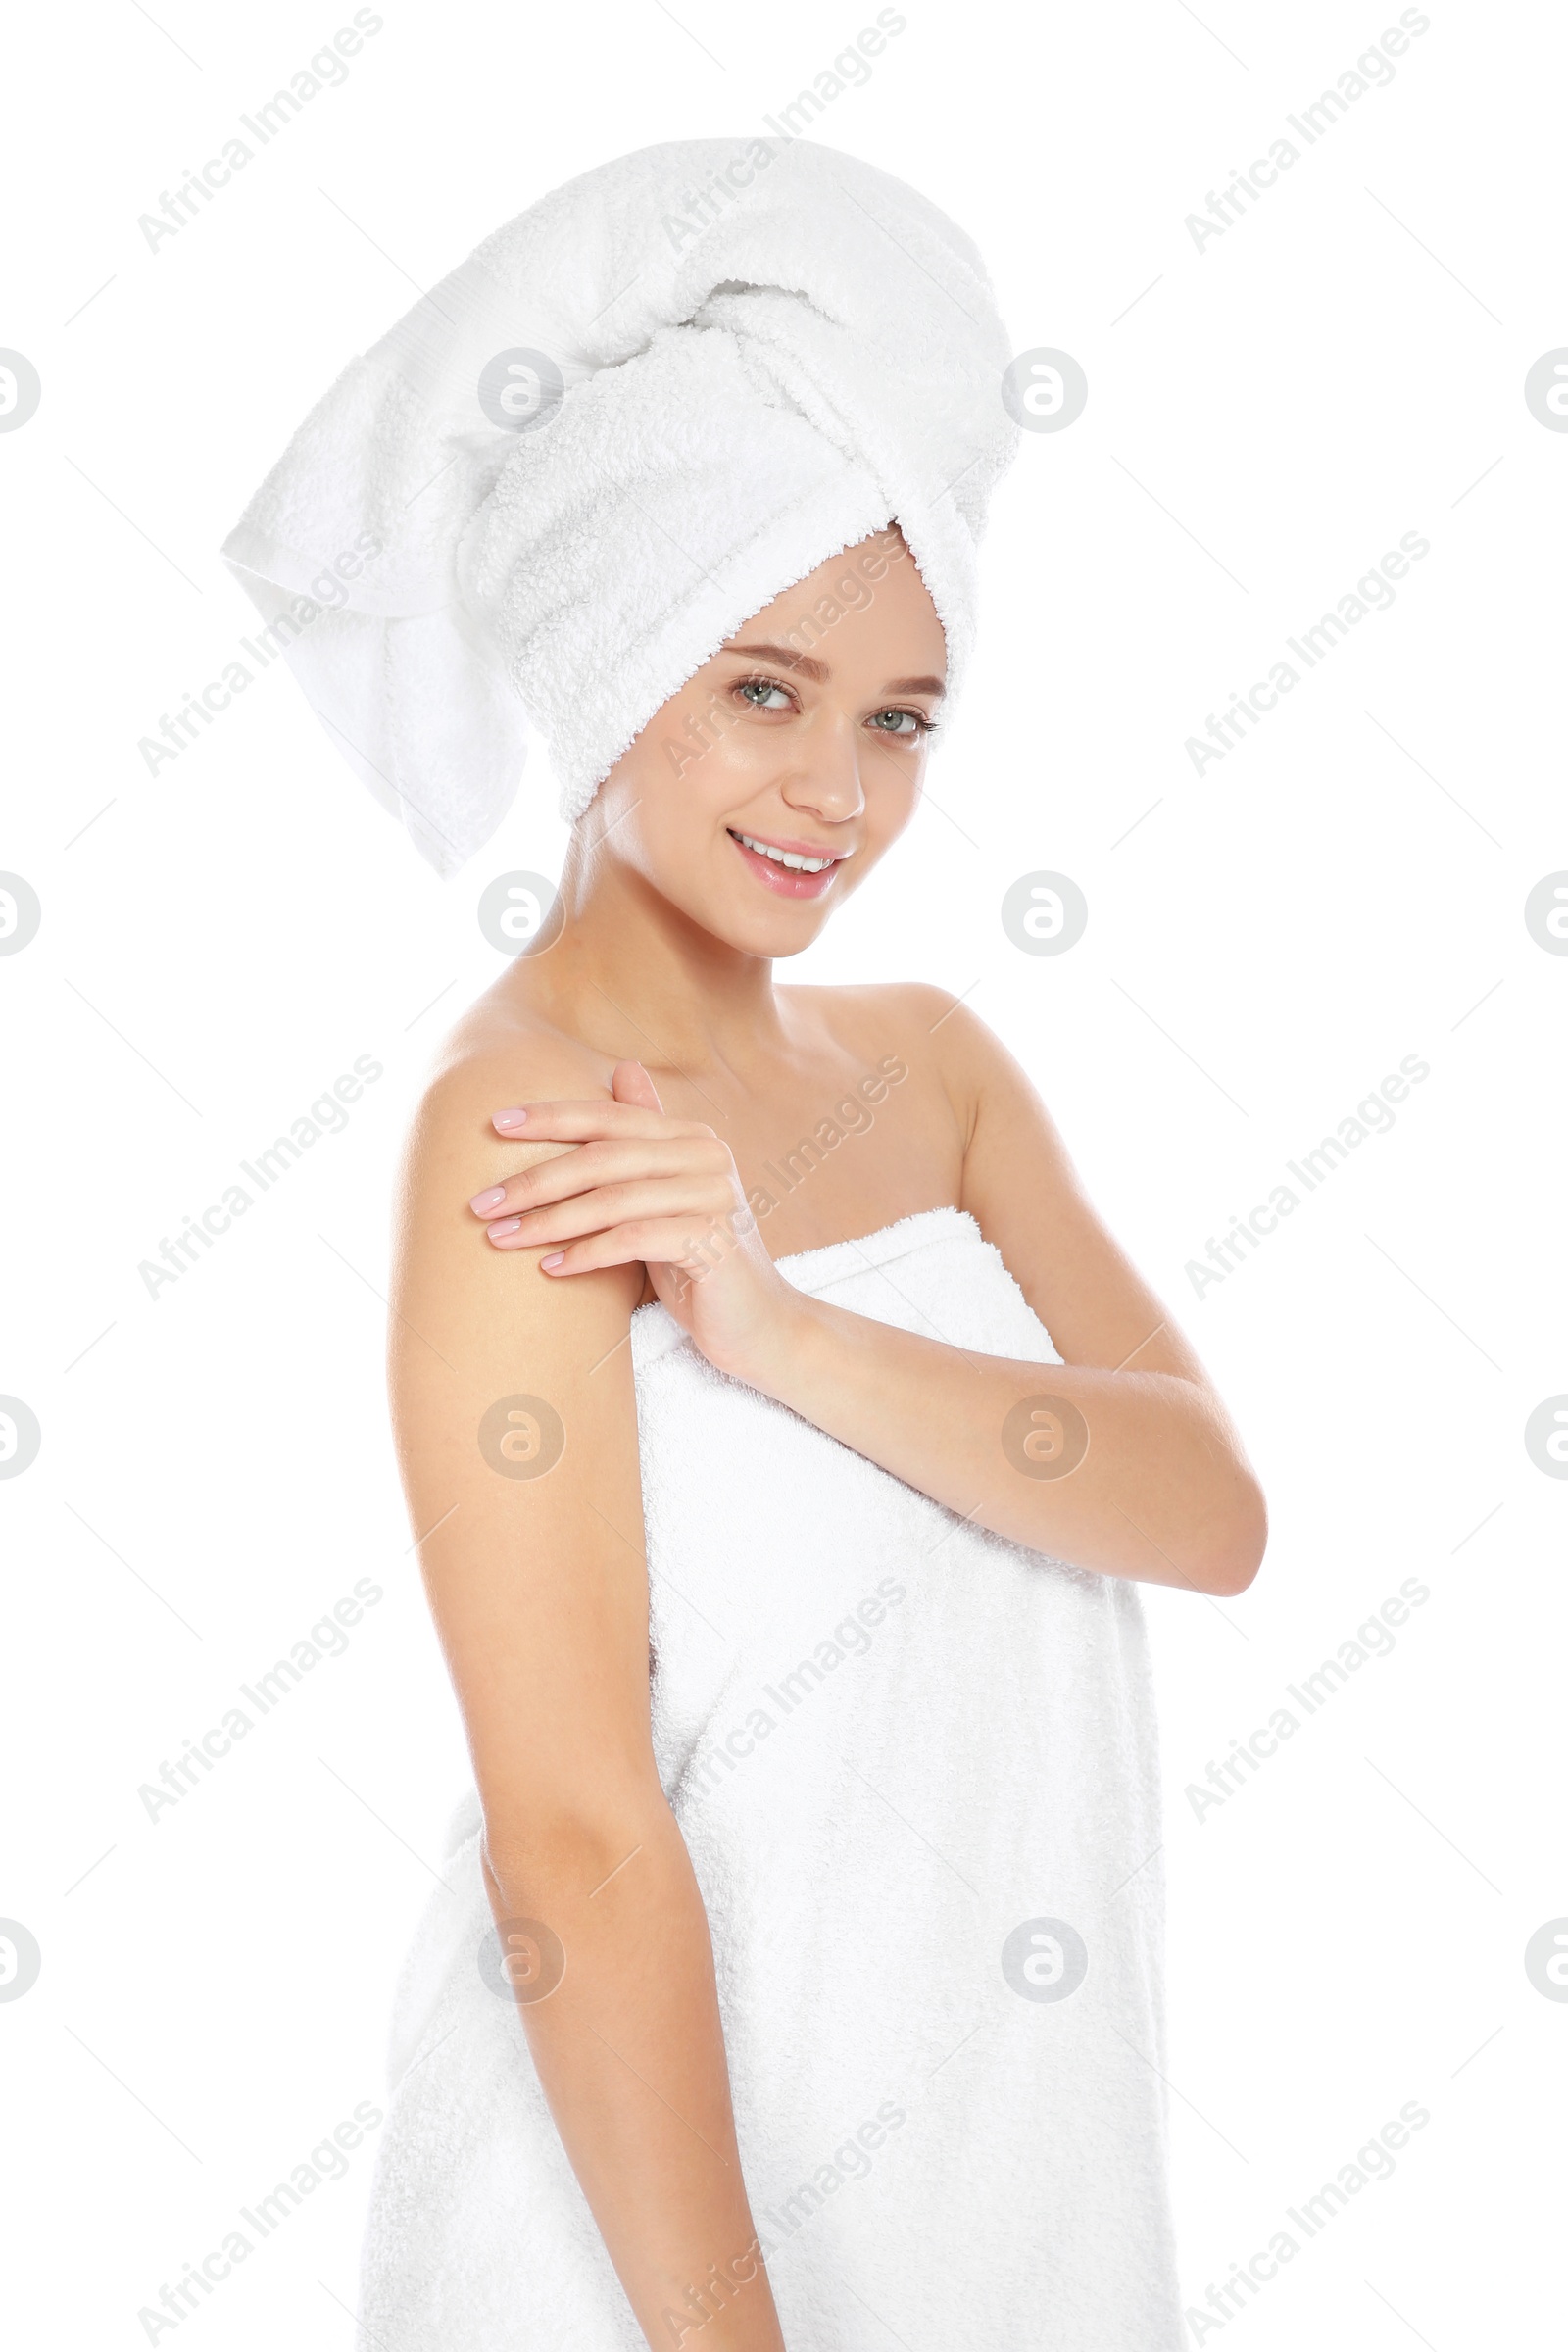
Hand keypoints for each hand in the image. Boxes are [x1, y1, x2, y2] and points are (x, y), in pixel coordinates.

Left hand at [468, 1060, 804, 1380]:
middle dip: (534, 1179)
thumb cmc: (700, 1262)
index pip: (609, 1116)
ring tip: (500, 1239)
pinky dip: (586, 1254)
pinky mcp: (713, 1242)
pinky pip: (633, 1239)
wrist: (760, 1327)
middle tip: (481, 1204)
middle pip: (603, 1157)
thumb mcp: (666, 1197)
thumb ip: (645, 1140)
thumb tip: (623, 1066)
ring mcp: (715, 1197)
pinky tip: (550, 1270)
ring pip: (612, 1199)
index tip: (494, 1126)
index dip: (550, 1117)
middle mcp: (708, 1156)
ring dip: (548, 1221)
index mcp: (692, 1138)